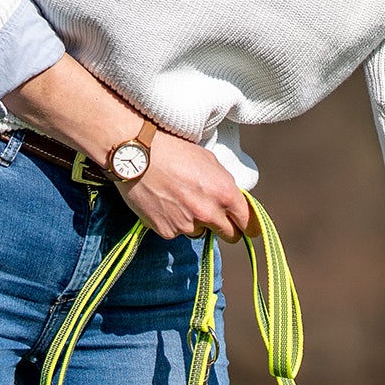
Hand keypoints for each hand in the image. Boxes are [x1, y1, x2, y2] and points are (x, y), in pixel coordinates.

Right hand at [4, 52, 248, 239]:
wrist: (136, 153)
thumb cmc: (173, 149)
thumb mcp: (209, 161)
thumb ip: (224, 184)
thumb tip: (231, 199)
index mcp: (226, 194)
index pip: (248, 222)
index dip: (247, 224)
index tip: (246, 228)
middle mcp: (209, 214)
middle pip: (229, 235)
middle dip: (224, 227)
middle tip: (214, 216)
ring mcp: (187, 225)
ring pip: (199, 232)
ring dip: (195, 222)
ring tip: (178, 199)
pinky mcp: (166, 231)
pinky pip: (176, 232)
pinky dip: (172, 222)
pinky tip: (162, 202)